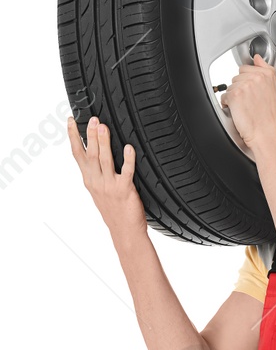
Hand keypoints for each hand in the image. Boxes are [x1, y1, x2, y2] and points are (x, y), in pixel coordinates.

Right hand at [67, 115, 145, 237]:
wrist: (124, 231)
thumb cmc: (114, 209)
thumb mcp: (99, 189)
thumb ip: (96, 172)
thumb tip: (96, 153)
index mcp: (88, 179)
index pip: (77, 154)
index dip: (73, 137)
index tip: (71, 120)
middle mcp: (96, 181)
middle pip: (90, 154)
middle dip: (90, 135)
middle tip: (92, 118)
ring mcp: (108, 186)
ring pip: (104, 160)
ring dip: (103, 142)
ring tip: (103, 126)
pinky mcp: (124, 191)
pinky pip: (126, 172)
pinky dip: (128, 159)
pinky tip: (129, 148)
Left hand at [217, 54, 275, 148]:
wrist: (267, 132)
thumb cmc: (273, 116)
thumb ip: (268, 71)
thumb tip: (259, 59)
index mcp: (267, 74)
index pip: (248, 68)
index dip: (248, 80)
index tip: (252, 90)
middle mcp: (255, 77)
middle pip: (238, 76)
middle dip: (241, 87)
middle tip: (250, 100)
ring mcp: (244, 85)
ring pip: (230, 86)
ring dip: (235, 96)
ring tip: (246, 106)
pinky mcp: (234, 95)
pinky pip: (224, 96)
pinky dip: (228, 104)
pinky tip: (239, 110)